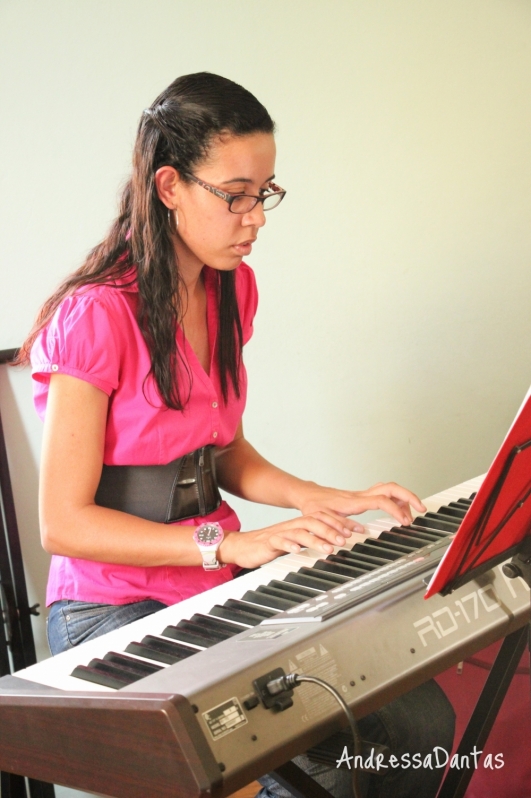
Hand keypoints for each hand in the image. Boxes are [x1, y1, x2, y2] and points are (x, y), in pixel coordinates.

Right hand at [220, 511, 353, 569]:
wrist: (243, 546)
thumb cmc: (270, 545)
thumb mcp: (295, 542)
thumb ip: (312, 541)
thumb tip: (334, 543)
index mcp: (300, 524)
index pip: (323, 518)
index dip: (340, 523)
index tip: (356, 530)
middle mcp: (292, 526)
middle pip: (314, 522)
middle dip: (331, 530)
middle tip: (346, 539)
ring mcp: (280, 533)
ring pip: (300, 532)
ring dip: (316, 539)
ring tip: (328, 548)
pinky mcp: (268, 542)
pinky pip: (279, 542)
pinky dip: (289, 545)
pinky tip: (297, 551)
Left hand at [297, 481, 425, 530]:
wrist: (308, 495)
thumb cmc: (314, 506)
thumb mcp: (322, 518)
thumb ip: (338, 525)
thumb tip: (357, 532)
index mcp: (353, 502)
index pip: (381, 500)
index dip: (395, 509)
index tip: (405, 521)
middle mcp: (361, 495)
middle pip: (391, 488)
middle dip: (409, 496)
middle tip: (421, 509)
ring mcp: (363, 495)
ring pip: (390, 489)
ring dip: (404, 499)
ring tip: (410, 515)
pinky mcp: (362, 497)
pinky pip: (385, 493)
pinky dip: (396, 500)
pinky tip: (397, 511)